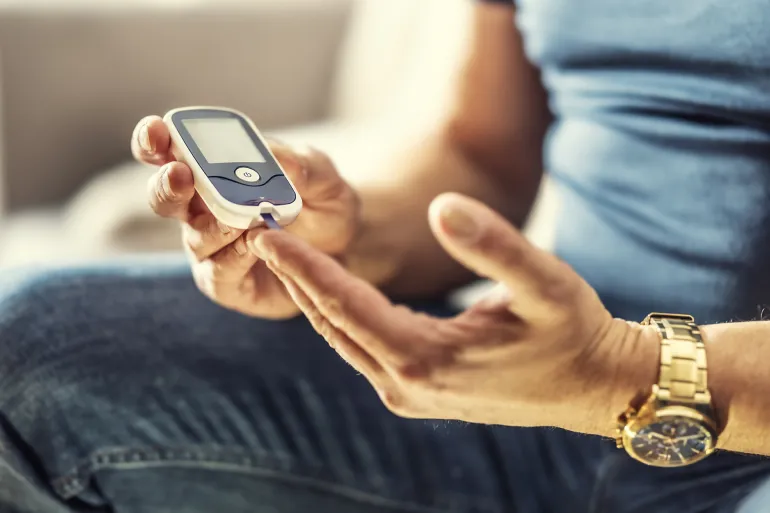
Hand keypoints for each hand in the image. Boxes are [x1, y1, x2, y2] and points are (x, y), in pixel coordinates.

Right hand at [131, 115, 359, 318]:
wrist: (346, 252)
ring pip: (194, 237)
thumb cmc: (323, 205)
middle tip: (181, 174)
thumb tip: (275, 158)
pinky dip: (232, 258)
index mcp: (213, 171)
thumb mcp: (323, 178)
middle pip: (163, 196)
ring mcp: (210, 248)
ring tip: (243, 219)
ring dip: (214, 226)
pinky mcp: (226, 283)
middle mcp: (202, 209)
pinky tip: (252, 248)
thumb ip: (301, 165)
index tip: (156, 130)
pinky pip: (217, 272)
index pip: (168, 152)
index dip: (154, 140)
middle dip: (166, 185)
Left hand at [250, 193, 657, 434]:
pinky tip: (329, 285)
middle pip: (332, 323)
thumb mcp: (545, 282)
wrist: (593, 386)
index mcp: (426, 360)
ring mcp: (408, 394)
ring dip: (314, 296)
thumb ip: (494, 244)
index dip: (305, 266)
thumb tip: (443, 206)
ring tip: (286, 252)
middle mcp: (406, 385)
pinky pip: (362, 347)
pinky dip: (340, 314)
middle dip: (297, 277)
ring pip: (343, 338)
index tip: (266, 233)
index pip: (346, 305)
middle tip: (261, 231)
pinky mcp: (416, 391)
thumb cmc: (573, 332)